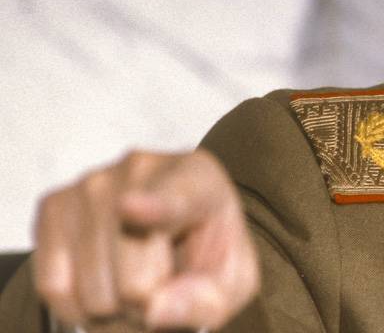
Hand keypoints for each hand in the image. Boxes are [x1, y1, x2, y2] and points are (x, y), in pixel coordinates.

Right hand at [32, 150, 259, 330]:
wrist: (178, 232)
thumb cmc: (207, 252)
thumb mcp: (233, 283)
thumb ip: (208, 299)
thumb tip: (156, 309)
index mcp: (199, 180)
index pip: (174, 198)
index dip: (152, 207)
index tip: (131, 206)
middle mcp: (142, 170)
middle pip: (132, 278)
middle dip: (147, 306)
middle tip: (161, 293)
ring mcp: (92, 183)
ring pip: (90, 289)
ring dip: (113, 312)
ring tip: (135, 290)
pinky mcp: (55, 204)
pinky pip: (52, 284)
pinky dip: (76, 306)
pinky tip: (102, 287)